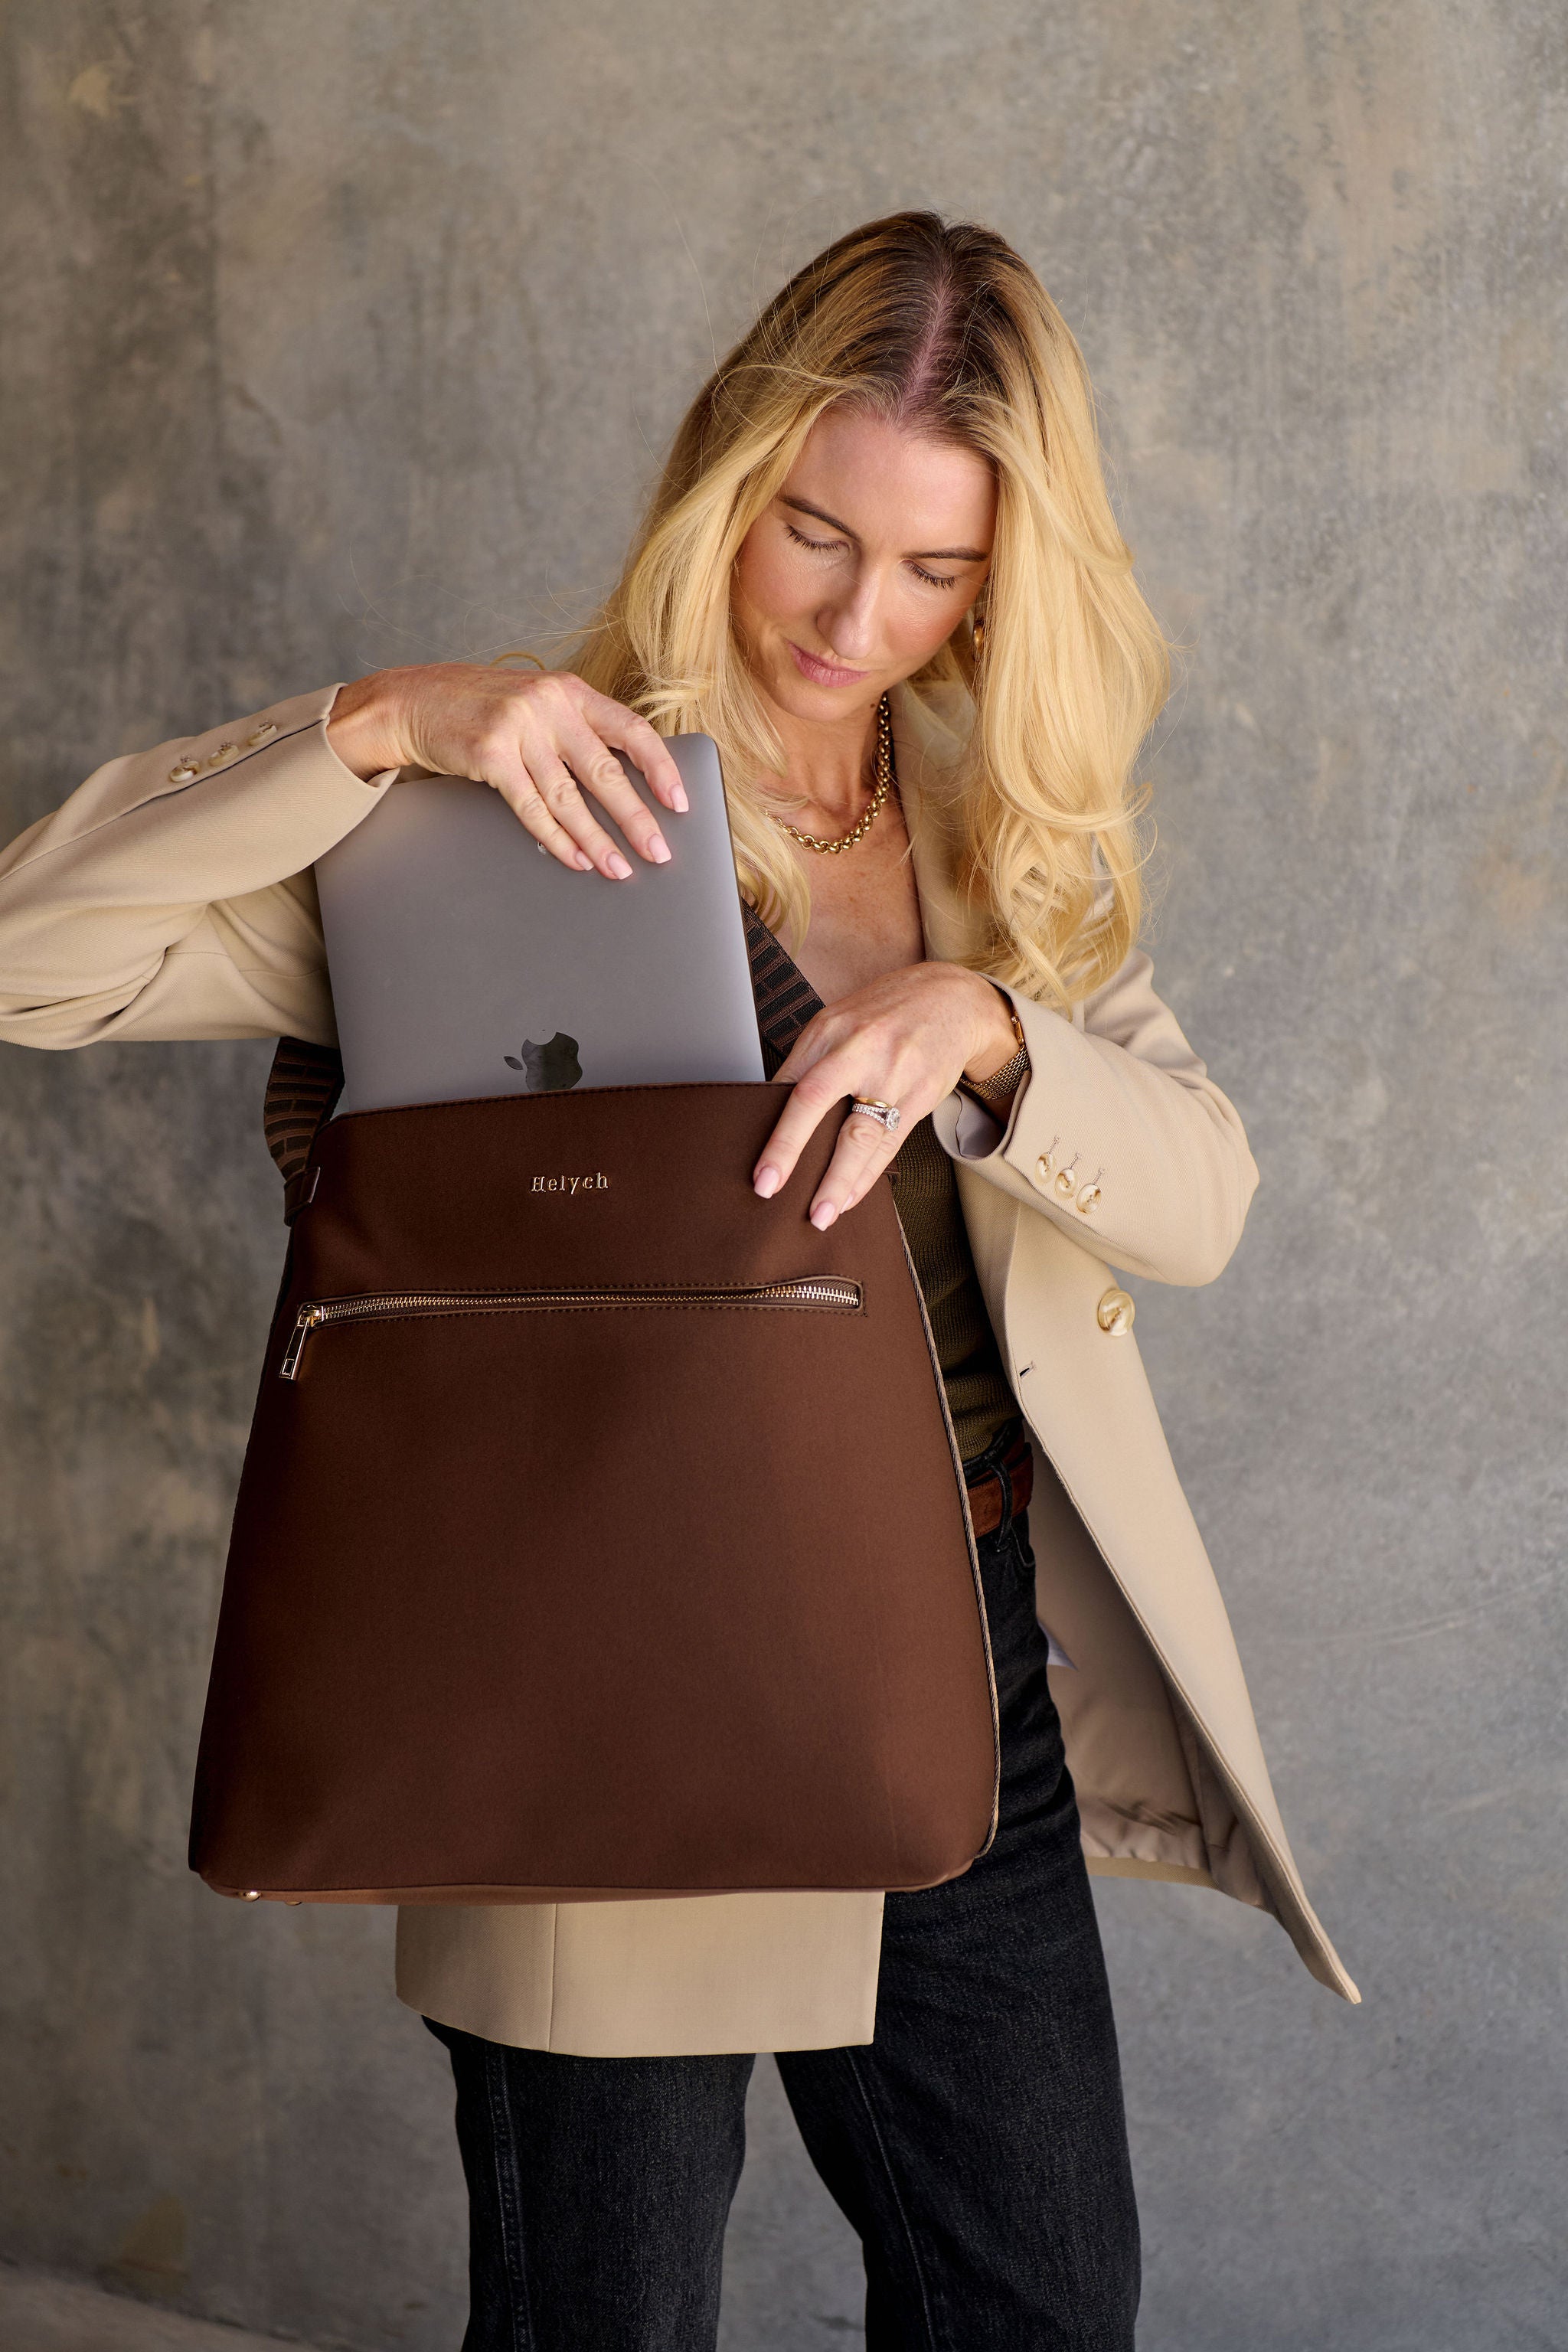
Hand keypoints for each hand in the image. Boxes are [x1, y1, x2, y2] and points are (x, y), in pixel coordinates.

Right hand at [326, 663, 688, 880]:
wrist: (413, 700)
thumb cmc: (482, 708)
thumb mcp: (537, 703)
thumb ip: (576, 729)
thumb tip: (627, 779)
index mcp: (570, 690)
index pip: (631, 729)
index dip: (660, 768)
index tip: (679, 802)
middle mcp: (549, 704)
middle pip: (605, 770)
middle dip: (635, 817)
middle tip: (658, 852)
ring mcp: (519, 728)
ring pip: (570, 797)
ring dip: (597, 839)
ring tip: (620, 869)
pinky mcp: (490, 754)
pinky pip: (533, 808)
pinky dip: (557, 839)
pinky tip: (576, 859)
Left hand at [754, 963, 1020, 1228]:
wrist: (952, 1000)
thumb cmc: (886, 1014)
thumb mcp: (840, 1023)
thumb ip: (810, 1063)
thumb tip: (774, 1114)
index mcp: (830, 1030)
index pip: (790, 1082)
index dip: (769, 1123)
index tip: (754, 1159)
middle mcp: (859, 1050)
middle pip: (816, 1101)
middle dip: (789, 1148)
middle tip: (768, 1187)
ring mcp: (893, 1075)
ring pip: (860, 1135)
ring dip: (837, 1180)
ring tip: (820, 1215)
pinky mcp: (919, 1098)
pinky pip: (888, 1145)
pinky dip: (867, 1176)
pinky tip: (849, 1198)